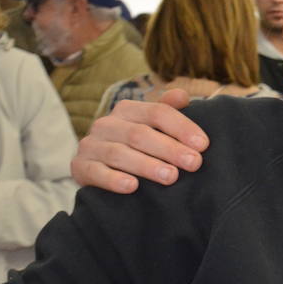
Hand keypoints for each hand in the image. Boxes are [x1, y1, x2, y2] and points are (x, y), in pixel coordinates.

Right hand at [71, 90, 207, 193]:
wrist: (98, 169)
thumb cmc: (136, 146)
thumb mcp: (152, 126)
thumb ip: (167, 110)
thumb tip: (183, 96)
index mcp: (128, 109)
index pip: (157, 112)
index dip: (182, 127)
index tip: (203, 145)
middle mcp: (107, 123)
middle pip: (140, 133)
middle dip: (169, 149)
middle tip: (193, 163)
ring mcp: (91, 144)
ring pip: (119, 153)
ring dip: (147, 165)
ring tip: (170, 177)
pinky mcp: (79, 166)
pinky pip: (95, 172)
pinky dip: (113, 180)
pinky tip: (132, 187)